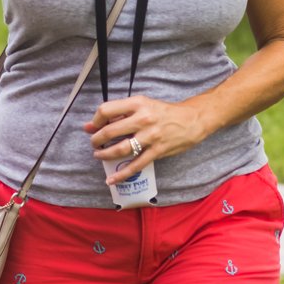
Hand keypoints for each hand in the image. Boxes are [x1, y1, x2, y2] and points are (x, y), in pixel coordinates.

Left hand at [86, 96, 210, 185]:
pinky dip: (121, 174)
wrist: (191, 120)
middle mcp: (143, 119)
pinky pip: (135, 165)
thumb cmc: (163, 112)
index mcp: (138, 103)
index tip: (93, 127)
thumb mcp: (143, 105)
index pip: (106, 110)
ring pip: (120, 149)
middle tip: (94, 143)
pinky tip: (111, 179)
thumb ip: (120, 113)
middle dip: (96, 140)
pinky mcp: (157, 151)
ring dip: (105, 155)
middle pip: (110, 132)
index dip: (95, 120)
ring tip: (99, 155)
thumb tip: (91, 125)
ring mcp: (150, 136)